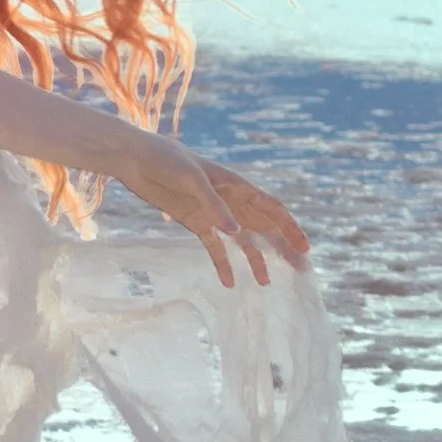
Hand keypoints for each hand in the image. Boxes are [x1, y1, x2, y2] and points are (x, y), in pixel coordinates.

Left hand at [116, 145, 308, 289]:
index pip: (272, 209)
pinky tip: (229, 283)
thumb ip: (214, 205)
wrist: (137, 158)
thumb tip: (236, 232)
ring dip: (256, 260)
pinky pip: (214, 247)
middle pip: (263, 228)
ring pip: (243, 240)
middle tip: (300, 270)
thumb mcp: (191, 180)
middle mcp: (231, 201)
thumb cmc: (167, 160)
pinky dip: (223, 264)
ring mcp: (214, 214)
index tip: (305, 249)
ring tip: (265, 283)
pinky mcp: (195, 222)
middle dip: (282, 248)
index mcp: (237, 186)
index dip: (290, 228)